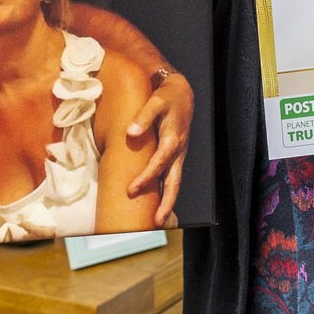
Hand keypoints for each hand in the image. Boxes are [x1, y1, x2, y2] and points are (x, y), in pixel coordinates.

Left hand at [124, 70, 191, 226]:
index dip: (145, 178)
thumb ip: (143, 116)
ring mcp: (179, 155)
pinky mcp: (176, 155)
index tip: (131, 190)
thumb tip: (131, 133)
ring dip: (168, 202)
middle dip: (166, 202)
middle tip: (158, 222)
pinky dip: (167, 192)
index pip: (159, 164)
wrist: (181, 91)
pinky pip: (172, 177)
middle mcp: (178, 151)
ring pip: (175, 183)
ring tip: (161, 221)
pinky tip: (159, 204)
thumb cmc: (167, 96)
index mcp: (173, 139)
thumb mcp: (156, 101)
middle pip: (174, 182)